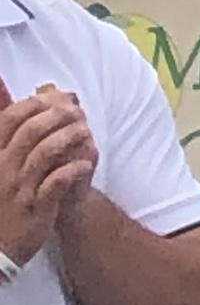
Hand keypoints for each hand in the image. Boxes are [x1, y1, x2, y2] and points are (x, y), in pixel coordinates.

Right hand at [0, 89, 99, 263]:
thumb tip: (33, 112)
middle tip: (77, 111)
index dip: (34, 104)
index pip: (9, 120)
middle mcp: (3, 168)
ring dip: (67, 138)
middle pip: (29, 132)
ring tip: (85, 132)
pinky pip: (55, 183)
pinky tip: (85, 164)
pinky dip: (72, 170)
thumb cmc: (4, 201)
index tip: (58, 97)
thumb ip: (12, 142)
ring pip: (43, 154)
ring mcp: (20, 188)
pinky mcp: (36, 207)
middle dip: (56, 116)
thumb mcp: (1, 168)